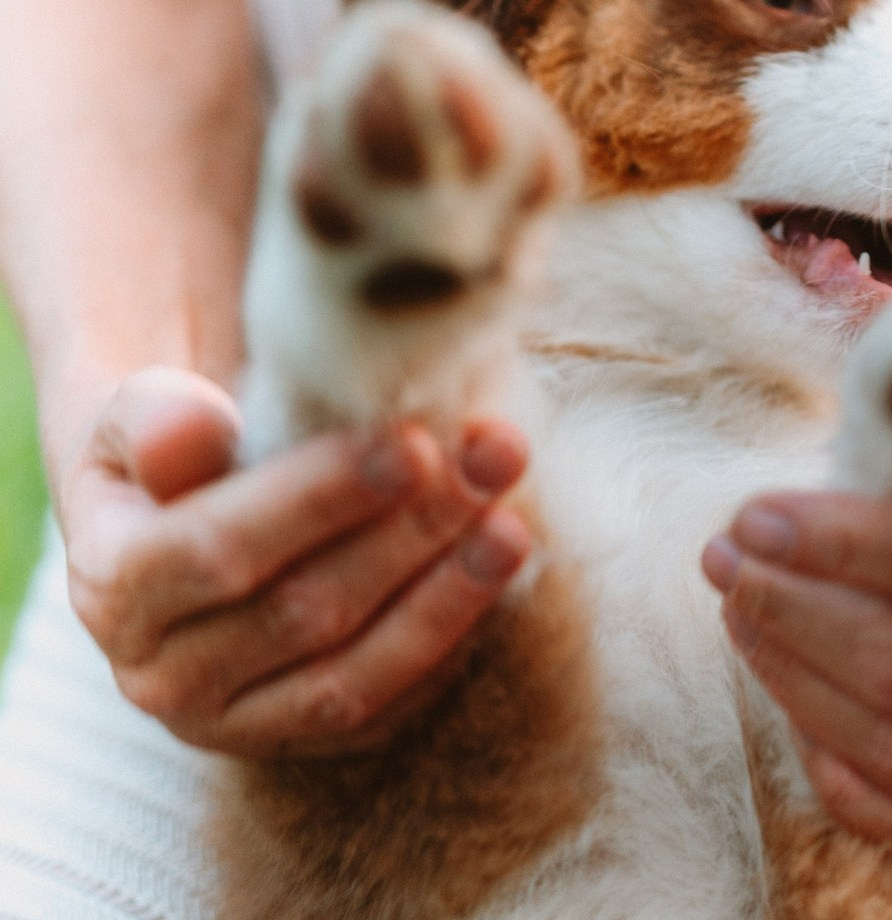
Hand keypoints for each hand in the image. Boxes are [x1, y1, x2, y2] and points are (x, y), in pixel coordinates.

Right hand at [61, 366, 530, 756]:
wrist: (180, 527)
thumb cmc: (174, 456)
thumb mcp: (139, 417)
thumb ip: (157, 417)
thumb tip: (199, 426)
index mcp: (113, 587)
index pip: (218, 548)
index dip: (321, 499)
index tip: (412, 444)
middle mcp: (163, 676)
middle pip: (304, 611)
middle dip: (413, 532)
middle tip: (494, 460)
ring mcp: (234, 722)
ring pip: (353, 674)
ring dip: (448, 598)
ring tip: (514, 527)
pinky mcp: (300, 739)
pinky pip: (385, 709)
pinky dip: (447, 646)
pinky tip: (494, 581)